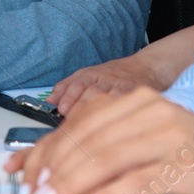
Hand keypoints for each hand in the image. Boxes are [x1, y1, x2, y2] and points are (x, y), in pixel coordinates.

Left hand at [3, 87, 193, 193]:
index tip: (21, 173)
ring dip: (73, 182)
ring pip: (108, 157)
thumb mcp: (143, 145)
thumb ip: (103, 152)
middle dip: (53, 168)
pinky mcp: (187, 163)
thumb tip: (50, 173)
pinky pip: (139, 179)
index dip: (44, 149)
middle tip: (32, 193)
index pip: (77, 124)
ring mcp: (169, 134)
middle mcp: (149, 110)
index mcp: (134, 102)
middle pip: (88, 139)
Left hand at [48, 52, 168, 114]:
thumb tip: (48, 101)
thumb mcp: (88, 74)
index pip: (77, 84)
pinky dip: (115, 112)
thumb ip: (67, 87)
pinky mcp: (135, 95)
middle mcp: (105, 79)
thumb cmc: (113, 75)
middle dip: (78, 107)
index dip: (68, 96)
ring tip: (85, 126)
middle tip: (69, 121)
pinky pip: (124, 103)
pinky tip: (109, 123)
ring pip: (106, 98)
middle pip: (90, 92)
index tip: (60, 109)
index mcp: (91, 74)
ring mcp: (120, 87)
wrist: (146, 67)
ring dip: (94, 112)